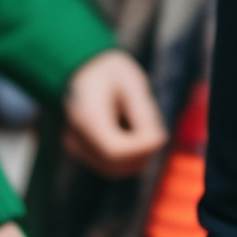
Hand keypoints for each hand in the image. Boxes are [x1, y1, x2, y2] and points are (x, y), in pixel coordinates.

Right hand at [62, 49, 166, 177]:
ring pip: (113, 169)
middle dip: (141, 155)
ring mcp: (76, 147)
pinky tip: (131, 132)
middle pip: (114, 165)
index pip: (115, 151)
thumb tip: (159, 141)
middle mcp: (76, 138)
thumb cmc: (108, 70)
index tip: (160, 137)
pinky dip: (126, 155)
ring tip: (144, 130)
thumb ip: (143, 113)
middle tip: (157, 133)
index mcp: (86, 117)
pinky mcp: (80, 150)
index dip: (141, 149)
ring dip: (135, 157)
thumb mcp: (130, 82)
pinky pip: (108, 163)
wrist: (81, 67)